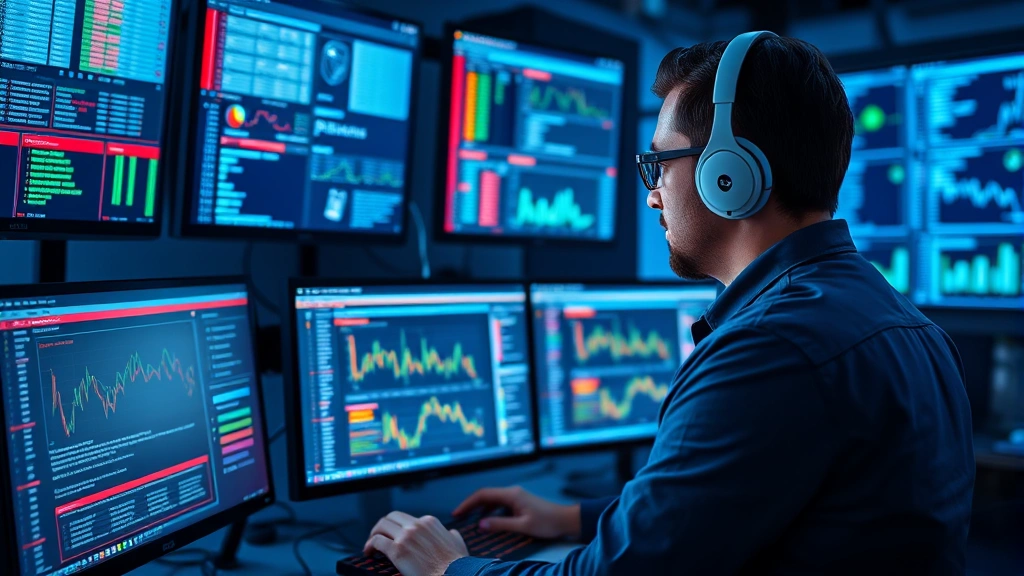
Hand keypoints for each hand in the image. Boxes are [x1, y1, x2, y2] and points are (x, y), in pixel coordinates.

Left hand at [364, 511, 468, 575]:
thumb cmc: (456, 565)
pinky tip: (369, 552)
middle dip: (383, 526)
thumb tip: (450, 534)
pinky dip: (370, 545)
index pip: (407, 518)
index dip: (398, 527)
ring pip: (381, 526)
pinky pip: (376, 541)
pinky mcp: (397, 550)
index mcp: (429, 522)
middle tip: (378, 536)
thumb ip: (451, 536)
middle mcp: (417, 525)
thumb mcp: (458, 544)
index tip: (395, 536)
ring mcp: (406, 536)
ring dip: (374, 534)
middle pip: (391, 517)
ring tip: (371, 545)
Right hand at [453, 486, 580, 539]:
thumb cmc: (546, 522)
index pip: (483, 495)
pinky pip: (499, 504)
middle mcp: (512, 492)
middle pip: (486, 495)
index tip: (458, 513)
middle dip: (471, 505)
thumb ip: (500, 525)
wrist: (565, 519)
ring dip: (480, 508)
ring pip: (492, 499)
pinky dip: (490, 510)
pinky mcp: (519, 502)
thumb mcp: (522, 526)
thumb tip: (480, 524)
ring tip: (470, 520)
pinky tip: (488, 520)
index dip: (468, 503)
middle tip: (459, 516)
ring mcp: (516, 496)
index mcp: (511, 495)